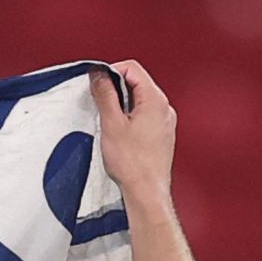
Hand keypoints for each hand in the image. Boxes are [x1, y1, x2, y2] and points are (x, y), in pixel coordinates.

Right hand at [92, 60, 177, 192]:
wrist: (146, 191)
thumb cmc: (133, 164)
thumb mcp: (111, 124)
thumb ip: (105, 95)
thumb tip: (99, 75)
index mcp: (155, 100)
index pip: (132, 68)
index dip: (111, 71)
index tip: (96, 82)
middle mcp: (164, 108)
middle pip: (137, 83)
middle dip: (115, 88)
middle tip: (100, 103)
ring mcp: (165, 121)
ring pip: (140, 100)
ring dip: (122, 104)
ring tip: (110, 122)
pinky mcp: (162, 134)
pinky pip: (145, 115)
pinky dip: (130, 117)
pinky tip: (120, 134)